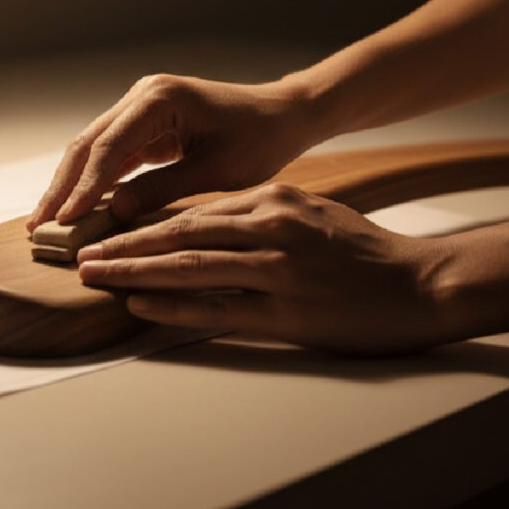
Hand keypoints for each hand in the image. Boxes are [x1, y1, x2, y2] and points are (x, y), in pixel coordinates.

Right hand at [26, 73, 320, 230]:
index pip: (108, 148)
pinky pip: (111, 155)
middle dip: (62, 187)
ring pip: (92, 149)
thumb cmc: (259, 139)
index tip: (65, 222)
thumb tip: (114, 214)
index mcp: (159, 99)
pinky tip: (77, 210)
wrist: (282, 116)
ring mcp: (140, 108)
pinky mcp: (145, 125)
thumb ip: (162, 190)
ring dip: (70, 185)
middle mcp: (142, 96)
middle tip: (39, 227)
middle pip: (88, 144)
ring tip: (47, 223)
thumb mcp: (215, 172)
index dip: (83, 188)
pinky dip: (93, 182)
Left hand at [77, 183, 453, 355]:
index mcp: (273, 200)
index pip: (194, 212)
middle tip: (85, 255)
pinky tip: (141, 305)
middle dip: (127, 245)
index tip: (111, 232)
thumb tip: (208, 228)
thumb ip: (260, 217)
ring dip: (136, 273)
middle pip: (181, 235)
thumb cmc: (364, 251)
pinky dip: (173, 305)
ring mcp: (277, 267)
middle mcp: (270, 226)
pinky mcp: (286, 309)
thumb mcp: (311, 213)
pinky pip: (217, 307)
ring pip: (190, 267)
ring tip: (97, 277)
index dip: (146, 224)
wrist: (423, 283)